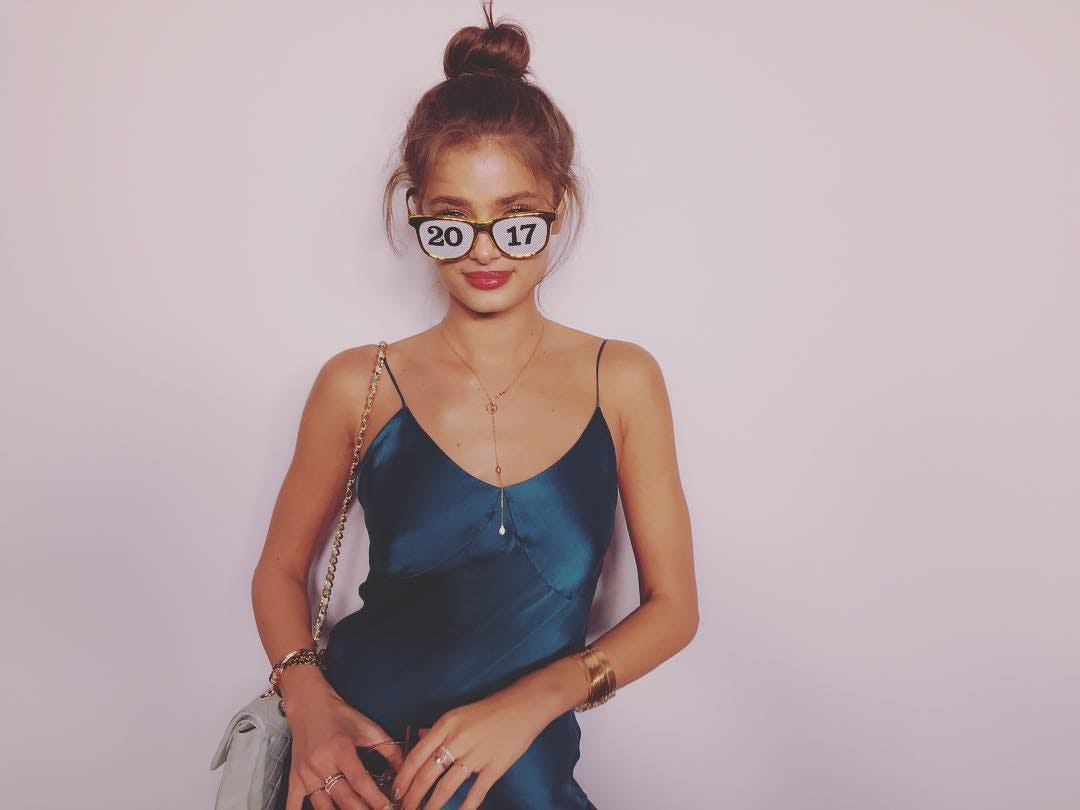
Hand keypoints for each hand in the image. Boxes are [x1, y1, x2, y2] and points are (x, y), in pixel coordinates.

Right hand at [283, 689, 404, 809]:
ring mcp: (306, 773)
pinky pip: (293, 803)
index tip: (388, 808)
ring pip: (323, 806)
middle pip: (344, 798)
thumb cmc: (339, 715)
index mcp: (341, 749)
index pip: (360, 781)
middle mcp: (321, 762)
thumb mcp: (367, 728)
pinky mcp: (295, 777)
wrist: (308, 704)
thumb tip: (405, 770)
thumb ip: (389, 749)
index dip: (375, 799)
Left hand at [390, 687, 553, 809]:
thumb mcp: (459, 713)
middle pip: (426, 775)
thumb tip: (418, 736)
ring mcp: (476, 754)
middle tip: (405, 808)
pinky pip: (476, 792)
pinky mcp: (494, 766)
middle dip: (412, 797)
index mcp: (446, 725)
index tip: (395, 792)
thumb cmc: (490, 710)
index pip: (416, 756)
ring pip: (446, 787)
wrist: (524, 706)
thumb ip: (438, 728)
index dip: (403, 777)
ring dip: (432, 806)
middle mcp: (457, 740)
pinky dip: (465, 807)